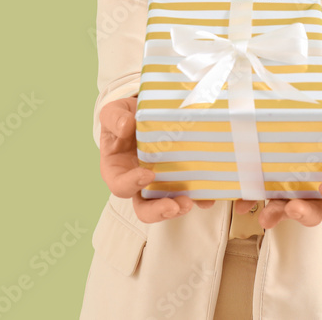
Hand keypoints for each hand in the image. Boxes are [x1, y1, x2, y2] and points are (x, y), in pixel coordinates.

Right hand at [98, 97, 214, 222]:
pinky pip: (189, 192)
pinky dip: (199, 197)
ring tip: (190, 202)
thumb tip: (126, 126)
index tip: (148, 175)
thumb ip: (114, 118)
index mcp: (118, 170)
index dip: (132, 184)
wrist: (145, 111)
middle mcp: (138, 182)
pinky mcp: (179, 178)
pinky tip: (207, 197)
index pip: (120, 186)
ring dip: (178, 207)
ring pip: (167, 204)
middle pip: (143, 207)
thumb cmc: (124, 116)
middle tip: (173, 206)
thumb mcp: (113, 112)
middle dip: (158, 210)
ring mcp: (160, 182)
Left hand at [250, 107, 321, 229]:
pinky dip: (252, 200)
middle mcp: (317, 191)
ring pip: (285, 207)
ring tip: (266, 215)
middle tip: (293, 208)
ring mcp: (294, 189)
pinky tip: (244, 202)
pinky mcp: (273, 182)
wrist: (320, 122)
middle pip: (313, 211)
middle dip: (302, 213)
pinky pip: (262, 195)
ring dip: (275, 212)